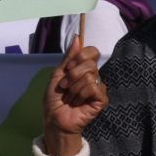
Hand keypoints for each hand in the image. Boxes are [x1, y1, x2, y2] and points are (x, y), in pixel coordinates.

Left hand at [42, 36, 107, 155]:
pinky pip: (94, 88)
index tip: (68, 68)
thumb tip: (77, 37)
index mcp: (84, 69)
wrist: (54, 119)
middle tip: (65, 87)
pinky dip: (81, 95)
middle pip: (90, 63)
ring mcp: (99, 88)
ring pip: (90, 76)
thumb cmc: (55, 99)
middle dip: (72, 76)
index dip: (80, 57)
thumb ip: (69, 57)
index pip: (92, 52)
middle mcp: (94, 76)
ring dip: (73, 89)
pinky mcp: (101, 100)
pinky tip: (78, 103)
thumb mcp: (58, 74)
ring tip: (70, 98)